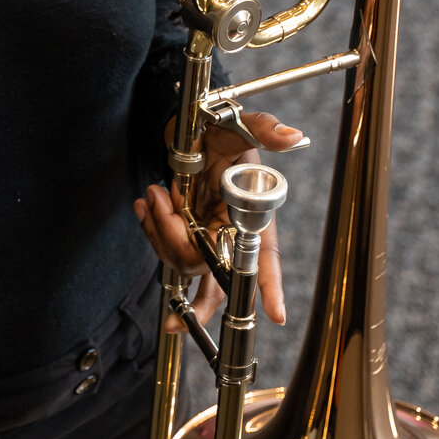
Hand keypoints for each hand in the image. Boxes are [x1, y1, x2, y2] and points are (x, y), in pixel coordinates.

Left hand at [131, 108, 306, 331]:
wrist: (186, 127)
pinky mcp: (183, 233)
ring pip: (183, 262)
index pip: (264, 256)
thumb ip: (264, 128)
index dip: (270, 285)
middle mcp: (230, 232)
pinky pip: (165, 248)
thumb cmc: (218, 127)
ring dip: (161, 231)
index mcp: (251, 214)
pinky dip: (150, 228)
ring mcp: (206, 236)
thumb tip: (292, 135)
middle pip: (213, 271)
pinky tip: (146, 205)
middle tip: (164, 212)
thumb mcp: (239, 125)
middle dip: (182, 249)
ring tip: (155, 193)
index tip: (277, 314)